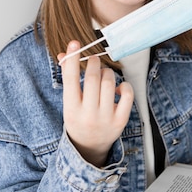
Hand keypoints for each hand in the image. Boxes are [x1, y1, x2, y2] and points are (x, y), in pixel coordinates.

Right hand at [58, 41, 133, 166]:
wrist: (89, 148)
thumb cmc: (78, 119)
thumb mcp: (69, 102)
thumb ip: (68, 79)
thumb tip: (64, 54)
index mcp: (71, 109)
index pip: (70, 80)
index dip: (72, 59)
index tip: (74, 43)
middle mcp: (88, 114)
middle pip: (92, 79)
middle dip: (93, 64)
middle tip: (94, 60)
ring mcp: (105, 118)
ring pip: (110, 83)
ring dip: (107, 72)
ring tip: (104, 74)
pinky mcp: (121, 120)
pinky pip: (127, 94)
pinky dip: (124, 85)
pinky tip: (118, 88)